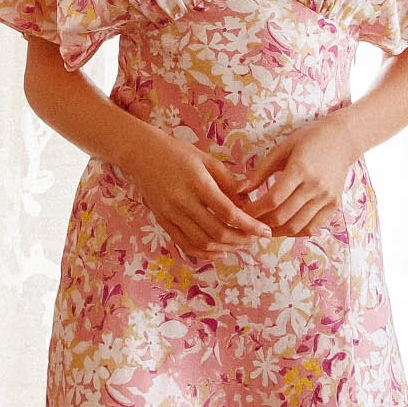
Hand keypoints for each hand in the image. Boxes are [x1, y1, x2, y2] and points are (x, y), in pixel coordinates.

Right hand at [126, 126, 274, 257]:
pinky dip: (205, 253)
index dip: (249, 225)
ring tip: (240, 244)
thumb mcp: (207, 160)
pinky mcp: (162, 222)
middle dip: (241, 240)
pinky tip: (220, 251)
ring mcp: (170, 214)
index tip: (265, 231)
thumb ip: (229, 183)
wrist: (142, 153)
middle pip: (217, 232)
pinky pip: (186, 245)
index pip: (228, 212)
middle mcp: (182, 201)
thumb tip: (250, 204)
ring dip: (226, 248)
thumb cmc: (179, 153)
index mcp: (197, 182)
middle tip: (255, 239)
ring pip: (203, 243)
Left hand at [238, 110, 360, 235]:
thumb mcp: (282, 148)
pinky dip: (295, 232)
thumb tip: (238, 190)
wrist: (343, 139)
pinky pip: (312, 228)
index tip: (242, 212)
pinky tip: (284, 227)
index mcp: (300, 169)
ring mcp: (327, 198)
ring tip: (264, 227)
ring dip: (277, 232)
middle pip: (283, 217)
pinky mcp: (334, 205)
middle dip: (262, 223)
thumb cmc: (309, 139)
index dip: (255, 210)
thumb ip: (260, 171)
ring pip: (297, 227)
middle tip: (249, 223)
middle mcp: (316, 186)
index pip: (273, 199)